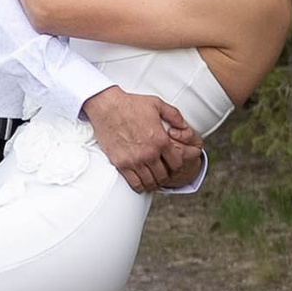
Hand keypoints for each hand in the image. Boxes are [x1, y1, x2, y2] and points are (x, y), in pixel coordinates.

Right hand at [81, 85, 199, 192]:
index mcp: (161, 140)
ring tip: (152, 179)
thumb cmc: (131, 104)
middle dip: (165, 176)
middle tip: (161, 173)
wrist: (107, 107)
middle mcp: (149, 153)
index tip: (172, 165)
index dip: (176, 166)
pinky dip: (140, 186)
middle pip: (164, 176)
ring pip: (150, 182)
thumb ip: (175, 116)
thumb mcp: (157, 104)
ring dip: (153, 183)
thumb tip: (185, 126)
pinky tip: (140, 181)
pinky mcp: (121, 164)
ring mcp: (135, 160)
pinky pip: (135, 183)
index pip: (176, 164)